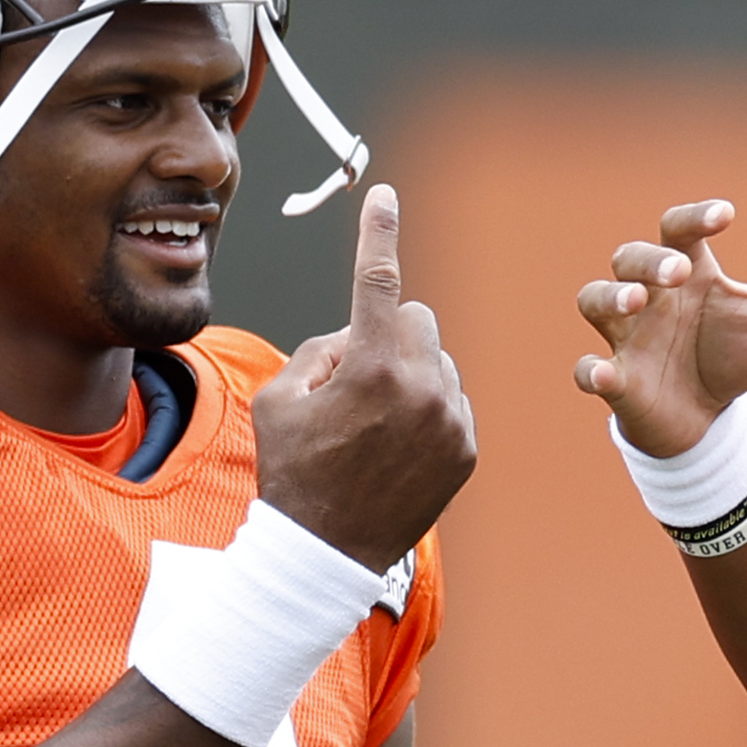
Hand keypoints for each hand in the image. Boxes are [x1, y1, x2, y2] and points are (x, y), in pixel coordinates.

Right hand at [254, 183, 477, 567]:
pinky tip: (396, 445)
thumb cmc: (293, 471)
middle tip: (353, 378)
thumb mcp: (279, 398)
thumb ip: (320, 348)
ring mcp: (450, 420)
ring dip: (410, 372)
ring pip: (439, 359)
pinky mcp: (467, 447)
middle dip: (389, 332)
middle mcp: (421, 388)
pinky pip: (452, 399)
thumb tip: (357, 333)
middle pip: (418, 318)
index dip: (378, 232)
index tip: (384, 195)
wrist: (325, 551)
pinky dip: (427, 407)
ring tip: (373, 424)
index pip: (379, 282)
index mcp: (371, 369)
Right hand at [571, 198, 746, 456]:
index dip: (695, 217)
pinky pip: (589, 370)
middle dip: (649, 261)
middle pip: (630, 258)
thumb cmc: (730, 354)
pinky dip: (592, 371)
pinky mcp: (618, 381)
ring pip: (595, 300)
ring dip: (611, 296)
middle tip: (680, 272)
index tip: (727, 216)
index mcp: (687, 272)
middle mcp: (650, 297)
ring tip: (637, 301)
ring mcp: (627, 337)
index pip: (678, 228)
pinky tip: (605, 374)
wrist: (708, 419)